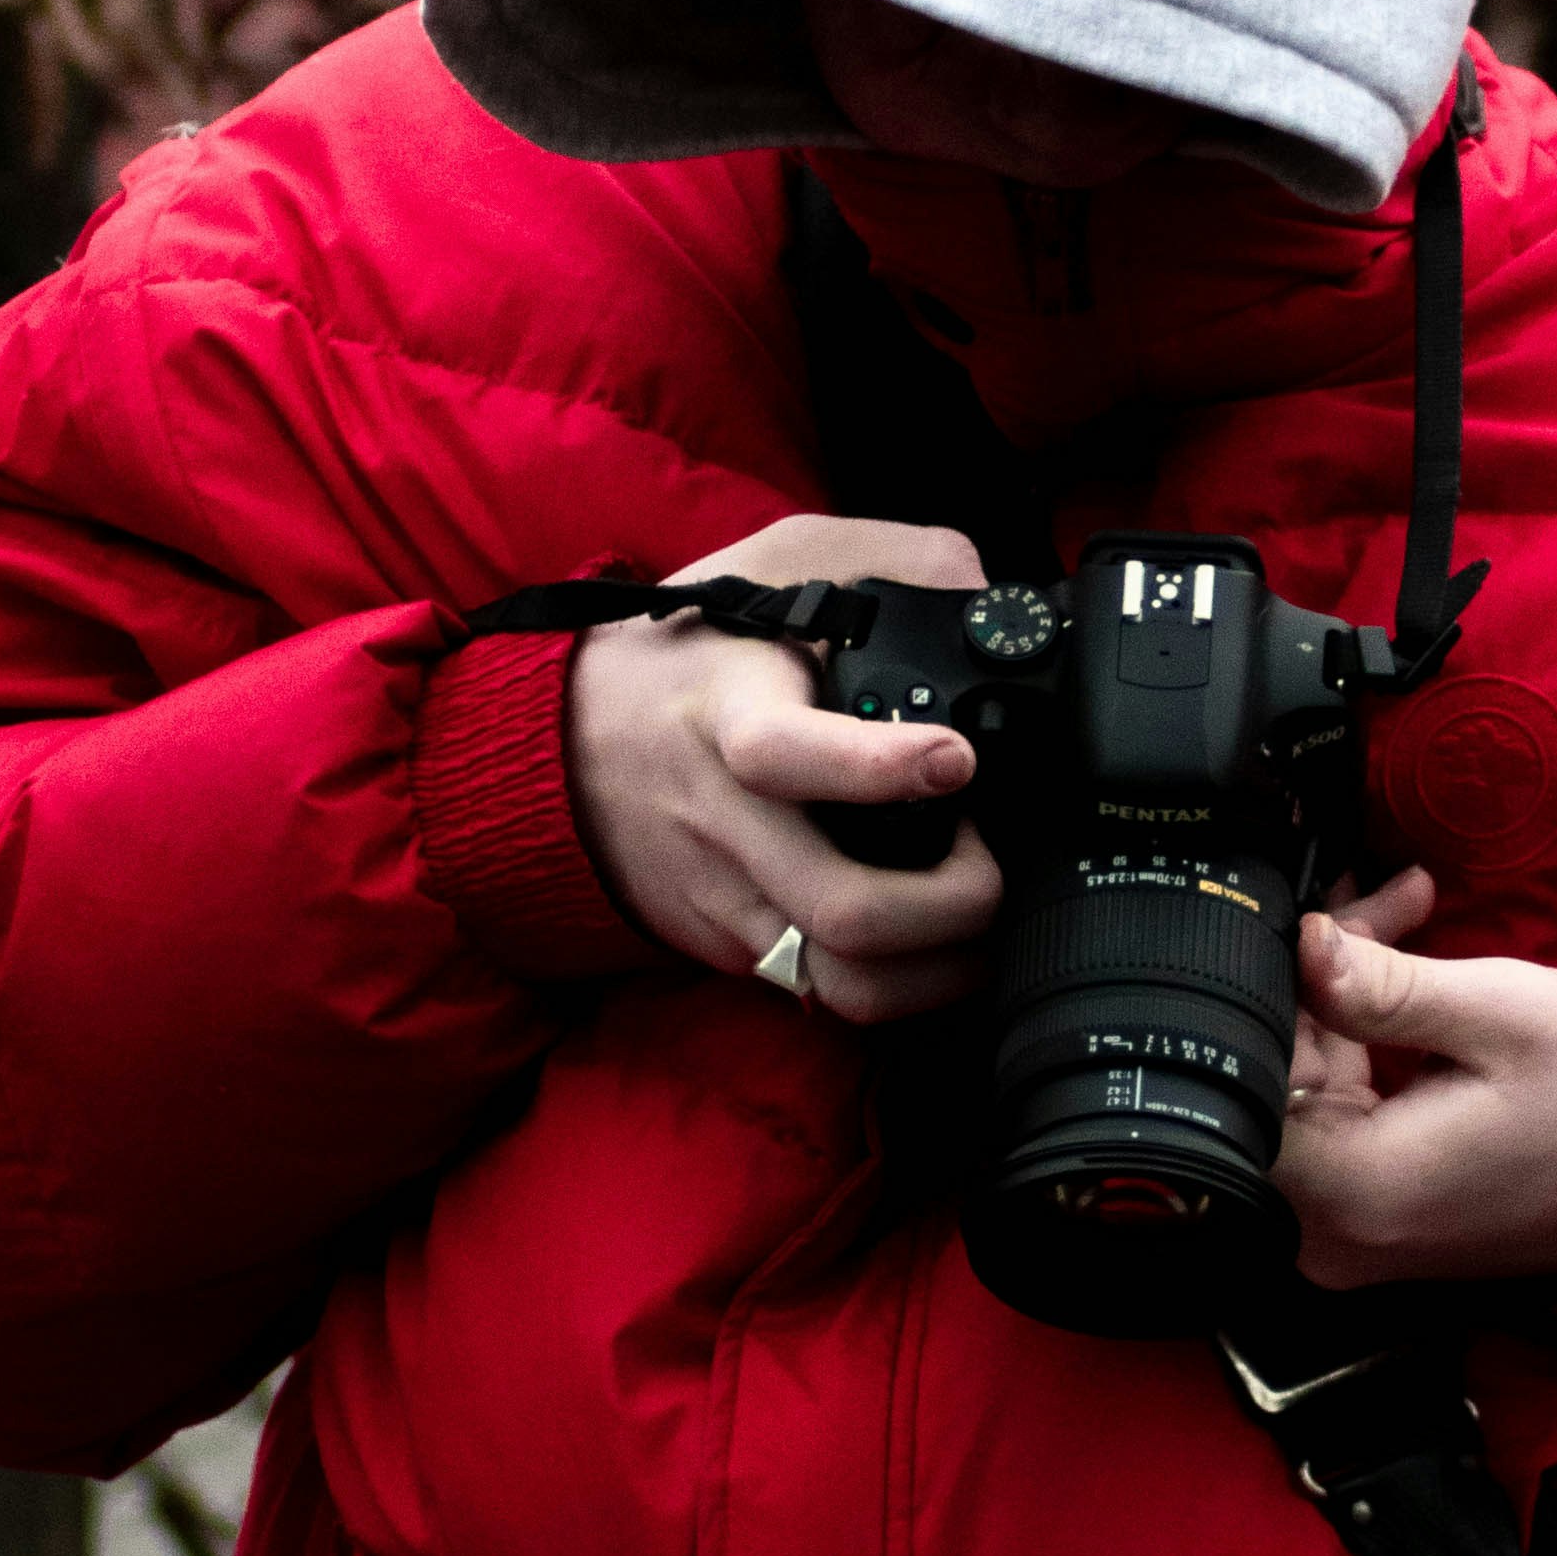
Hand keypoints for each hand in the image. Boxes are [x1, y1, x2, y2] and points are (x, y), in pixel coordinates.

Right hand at [565, 518, 1004, 1026]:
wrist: (562, 742)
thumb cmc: (696, 647)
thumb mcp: (783, 559)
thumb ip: (892, 559)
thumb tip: (985, 592)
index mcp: (730, 714)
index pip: (783, 754)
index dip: (877, 769)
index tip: (955, 758)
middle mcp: (725, 820)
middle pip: (842, 907)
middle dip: (953, 904)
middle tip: (995, 865)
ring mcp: (726, 896)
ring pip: (843, 981)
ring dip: (938, 969)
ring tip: (982, 922)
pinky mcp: (730, 947)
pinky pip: (824, 996)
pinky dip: (900, 985)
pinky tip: (938, 945)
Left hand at [1273, 875, 1556, 1290]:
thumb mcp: (1497, 1013)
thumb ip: (1384, 986)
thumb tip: (1300, 946)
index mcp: (1354, 1189)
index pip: (1248, 1073)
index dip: (1280, 982)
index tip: (1335, 916)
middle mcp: (1335, 1233)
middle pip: (1274, 1082)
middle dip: (1318, 980)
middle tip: (1384, 904)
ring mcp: (1351, 1239)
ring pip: (1303, 1095)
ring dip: (1341, 1006)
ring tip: (1400, 922)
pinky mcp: (1373, 1224)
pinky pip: (1336, 1125)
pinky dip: (1361, 1054)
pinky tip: (1402, 994)